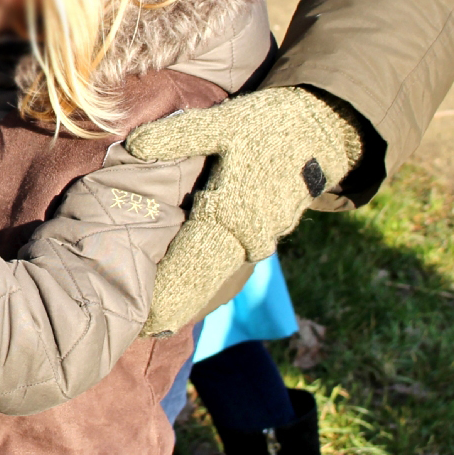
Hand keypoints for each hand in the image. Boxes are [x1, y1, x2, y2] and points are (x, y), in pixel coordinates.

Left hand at [125, 86, 363, 334]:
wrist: (319, 132)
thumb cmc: (264, 126)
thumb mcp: (220, 124)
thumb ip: (176, 137)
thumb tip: (134, 145)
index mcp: (231, 212)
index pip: (192, 263)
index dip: (168, 291)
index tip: (144, 318)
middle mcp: (247, 236)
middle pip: (205, 281)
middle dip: (175, 305)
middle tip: (142, 330)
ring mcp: (259, 239)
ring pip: (219, 275)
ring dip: (190, 295)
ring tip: (156, 319)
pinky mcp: (265, 235)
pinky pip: (230, 263)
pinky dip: (208, 279)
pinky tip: (186, 293)